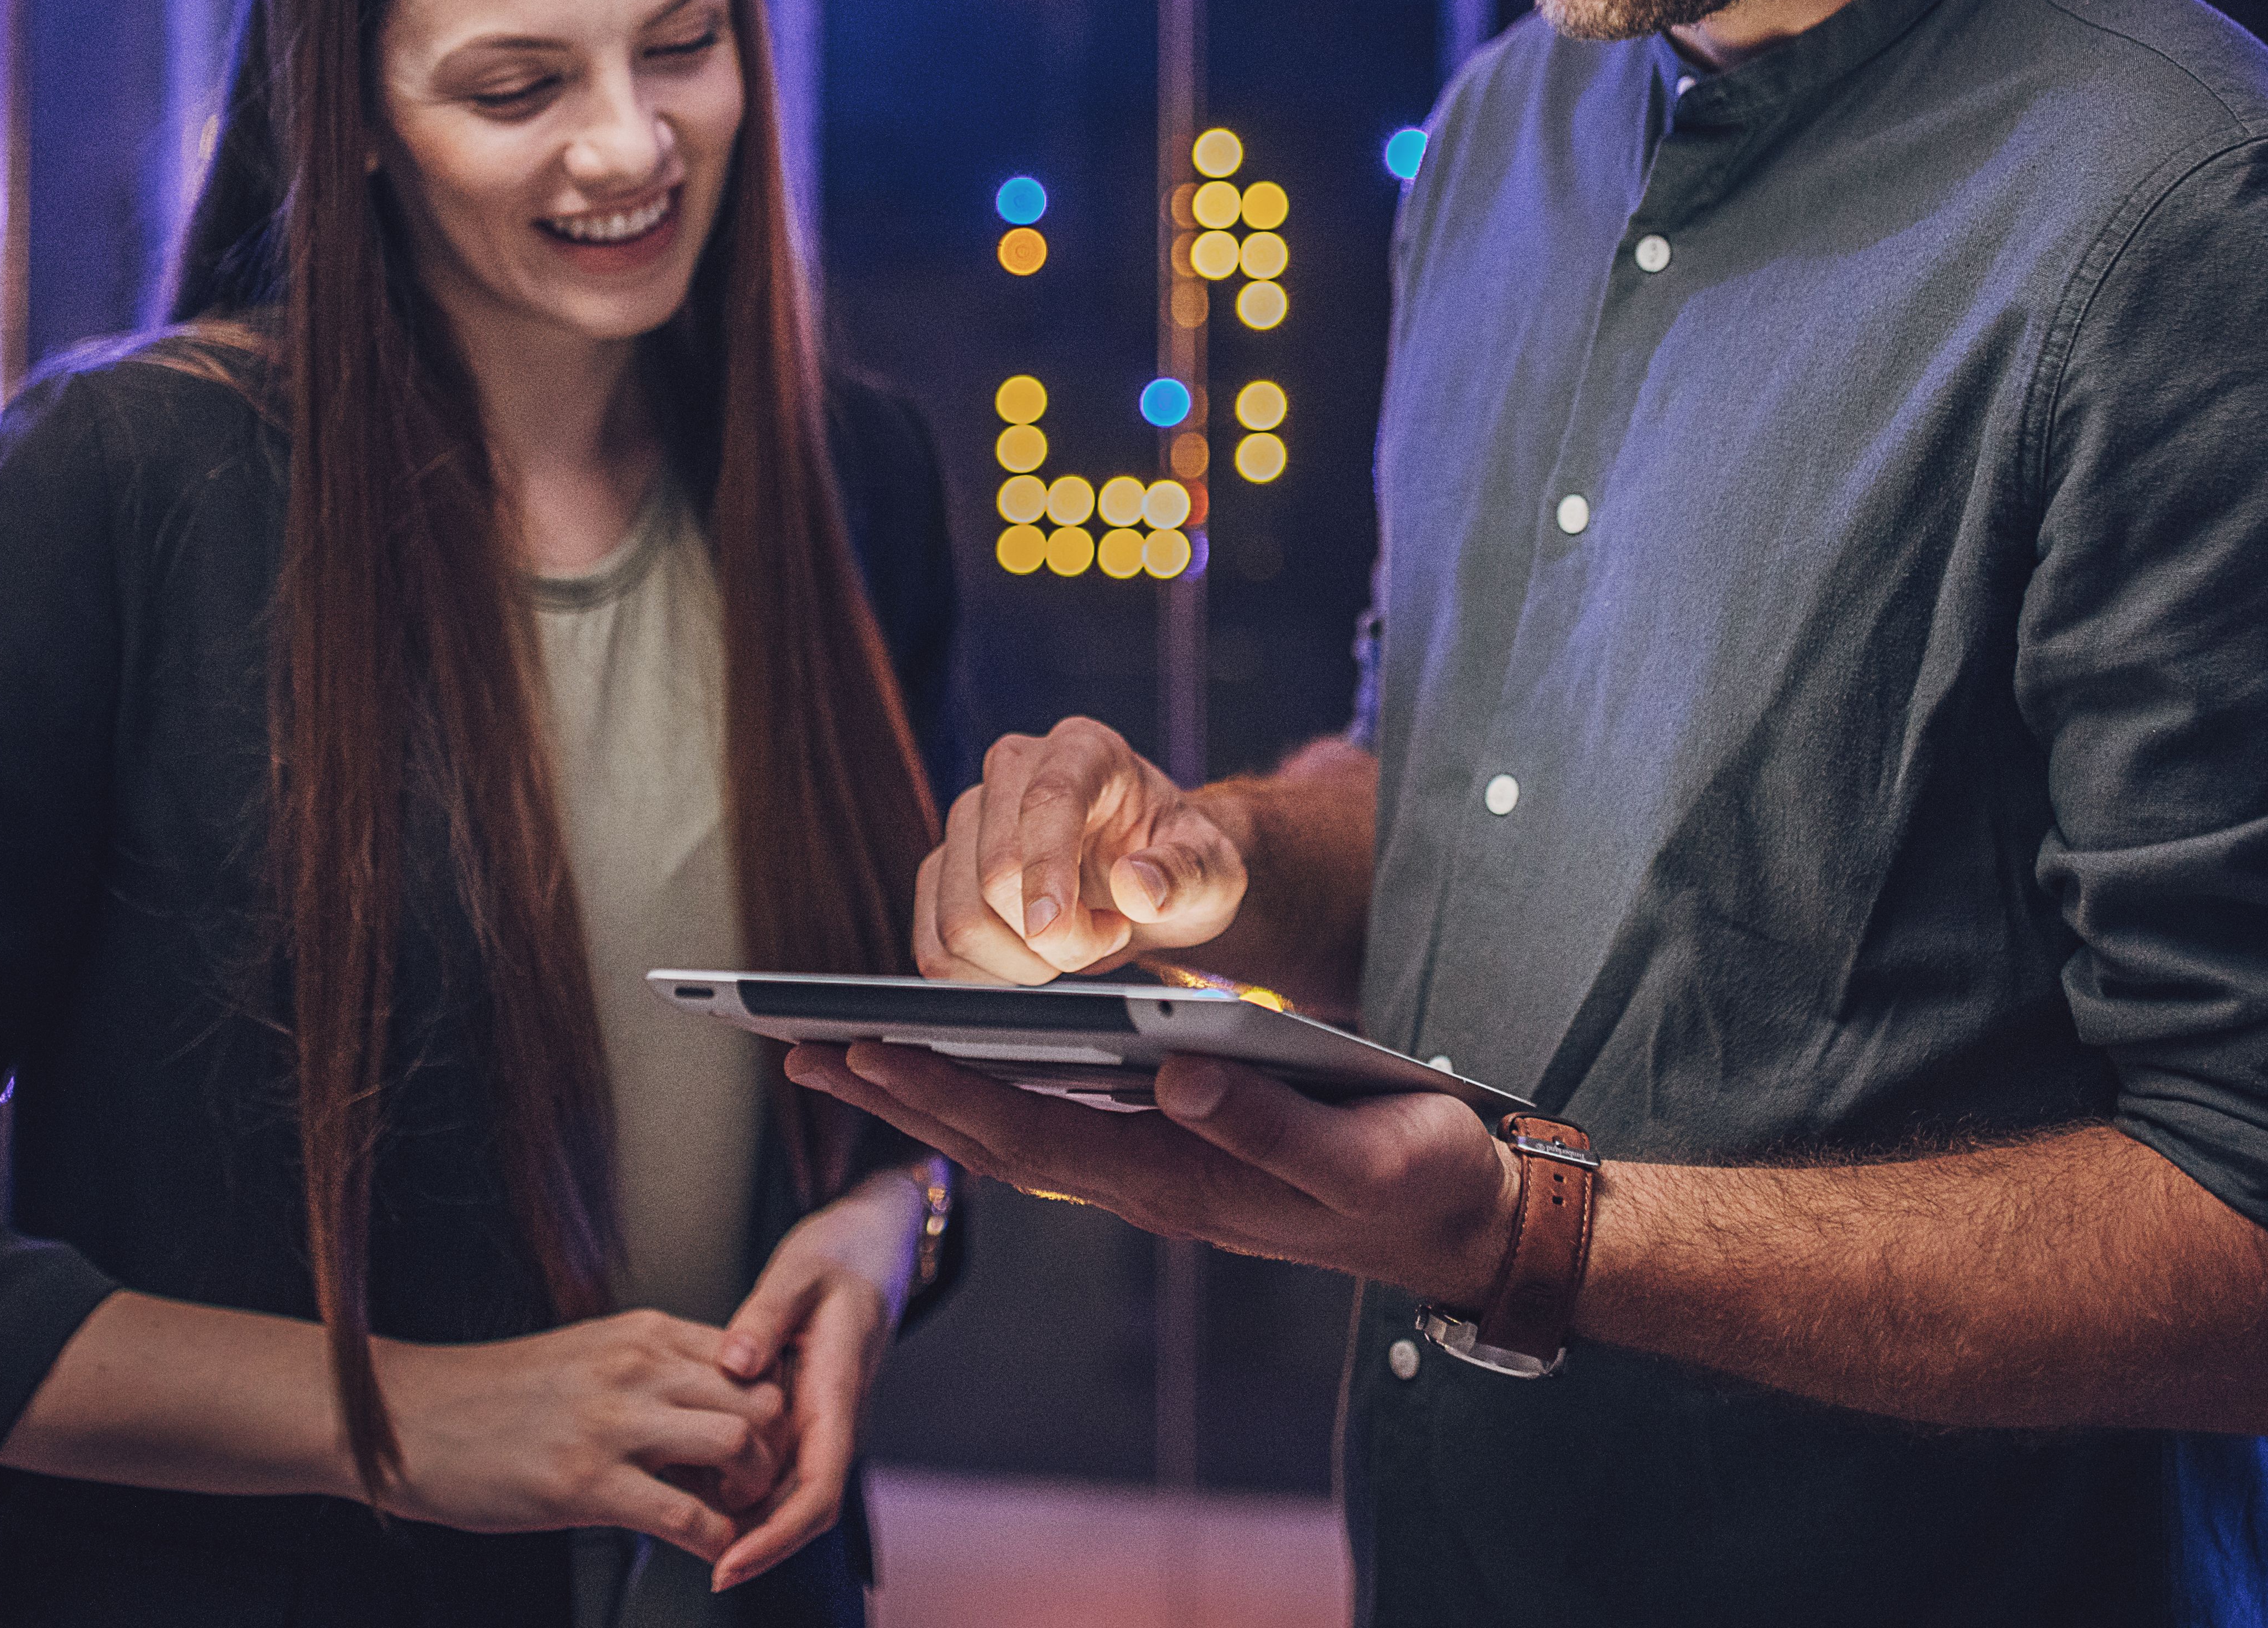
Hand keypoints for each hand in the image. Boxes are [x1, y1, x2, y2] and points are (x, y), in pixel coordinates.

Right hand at [369, 1311, 787, 1561]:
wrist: (408, 1415)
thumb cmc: (495, 1396)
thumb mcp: (588, 1356)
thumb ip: (654, 1372)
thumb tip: (712, 1409)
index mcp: (644, 1334)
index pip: (754, 1358)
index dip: (772, 1408)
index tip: (762, 1445)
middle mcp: (638, 1367)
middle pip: (763, 1397)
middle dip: (775, 1452)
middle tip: (753, 1487)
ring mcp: (613, 1424)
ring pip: (740, 1444)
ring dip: (750, 1492)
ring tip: (727, 1515)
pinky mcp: (584, 1483)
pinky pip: (688, 1516)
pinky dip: (714, 1542)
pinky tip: (704, 1553)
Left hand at [702, 1171, 923, 1590]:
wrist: (871, 1250)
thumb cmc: (840, 1258)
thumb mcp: (801, 1269)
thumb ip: (767, 1313)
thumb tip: (735, 1361)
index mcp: (838, 1394)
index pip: (818, 1491)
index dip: (774, 1537)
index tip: (729, 1564)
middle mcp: (832, 1422)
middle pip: (795, 1509)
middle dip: (746, 1542)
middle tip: (679, 1545)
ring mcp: (818, 1423)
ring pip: (780, 1494)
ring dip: (734, 1515)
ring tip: (669, 1507)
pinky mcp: (801, 1416)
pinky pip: (770, 1466)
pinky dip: (731, 1480)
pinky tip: (687, 1470)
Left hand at [786, 1043, 1520, 1308]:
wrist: (1467, 1220)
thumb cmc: (1420, 1181)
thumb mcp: (1363, 1157)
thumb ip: (1274, 1124)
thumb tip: (1178, 1073)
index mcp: (1182, 1180)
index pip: (1034, 1133)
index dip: (943, 1089)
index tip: (859, 1048)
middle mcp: (1152, 1181)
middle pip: (999, 1134)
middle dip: (900, 1089)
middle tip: (800, 1050)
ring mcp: (1161, 1170)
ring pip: (1022, 1129)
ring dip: (933, 1090)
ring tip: (849, 1049)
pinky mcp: (1182, 1149)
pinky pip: (1063, 1122)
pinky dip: (997, 1090)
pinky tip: (961, 1062)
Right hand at [921, 717, 1250, 980]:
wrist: (1149, 880)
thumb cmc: (1181, 862)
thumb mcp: (1214, 869)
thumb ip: (1185, 874)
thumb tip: (1137, 888)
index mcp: (1083, 750)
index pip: (1046, 802)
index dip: (1045, 871)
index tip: (1054, 931)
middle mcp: (1013, 771)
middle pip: (995, 873)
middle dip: (1054, 935)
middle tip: (1108, 935)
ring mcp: (968, 820)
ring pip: (958, 917)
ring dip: (1021, 962)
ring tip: (1076, 941)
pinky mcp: (943, 872)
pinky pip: (934, 947)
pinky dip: (984, 977)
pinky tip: (1032, 961)